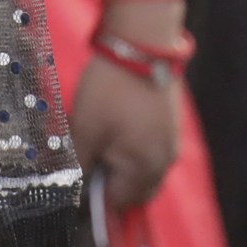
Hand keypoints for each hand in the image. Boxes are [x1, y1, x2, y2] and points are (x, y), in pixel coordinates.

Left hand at [71, 42, 182, 209]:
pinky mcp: (171, 126)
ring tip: (99, 140)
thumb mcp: (85, 128)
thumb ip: (81, 163)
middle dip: (110, 182)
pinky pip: (150, 151)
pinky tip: (116, 128)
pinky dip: (133, 149)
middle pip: (135, 190)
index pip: (119, 202)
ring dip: (121, 166)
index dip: (94, 196)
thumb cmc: (111, 90)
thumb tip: (74, 187)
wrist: (142, 45)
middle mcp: (165, 162)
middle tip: (87, 158)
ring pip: (143, 171)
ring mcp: (171, 143)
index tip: (77, 176)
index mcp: (146, 168)